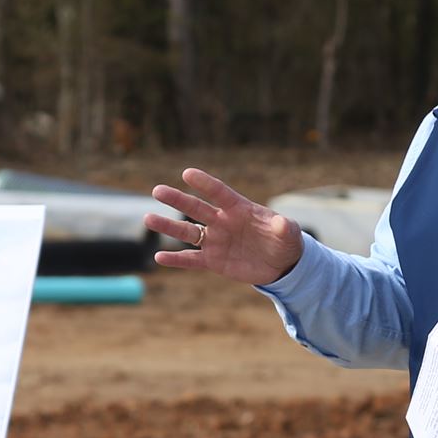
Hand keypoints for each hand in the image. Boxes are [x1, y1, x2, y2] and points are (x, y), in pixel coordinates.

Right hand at [147, 168, 304, 285]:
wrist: (280, 264)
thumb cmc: (284, 241)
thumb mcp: (289, 234)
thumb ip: (284, 227)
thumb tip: (281, 223)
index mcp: (239, 209)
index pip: (219, 193)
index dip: (205, 184)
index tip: (187, 173)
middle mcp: (222, 222)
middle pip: (195, 208)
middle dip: (177, 199)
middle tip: (157, 191)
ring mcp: (215, 241)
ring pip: (187, 232)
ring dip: (168, 226)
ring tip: (148, 218)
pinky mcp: (213, 261)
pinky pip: (191, 260)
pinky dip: (175, 259)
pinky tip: (159, 257)